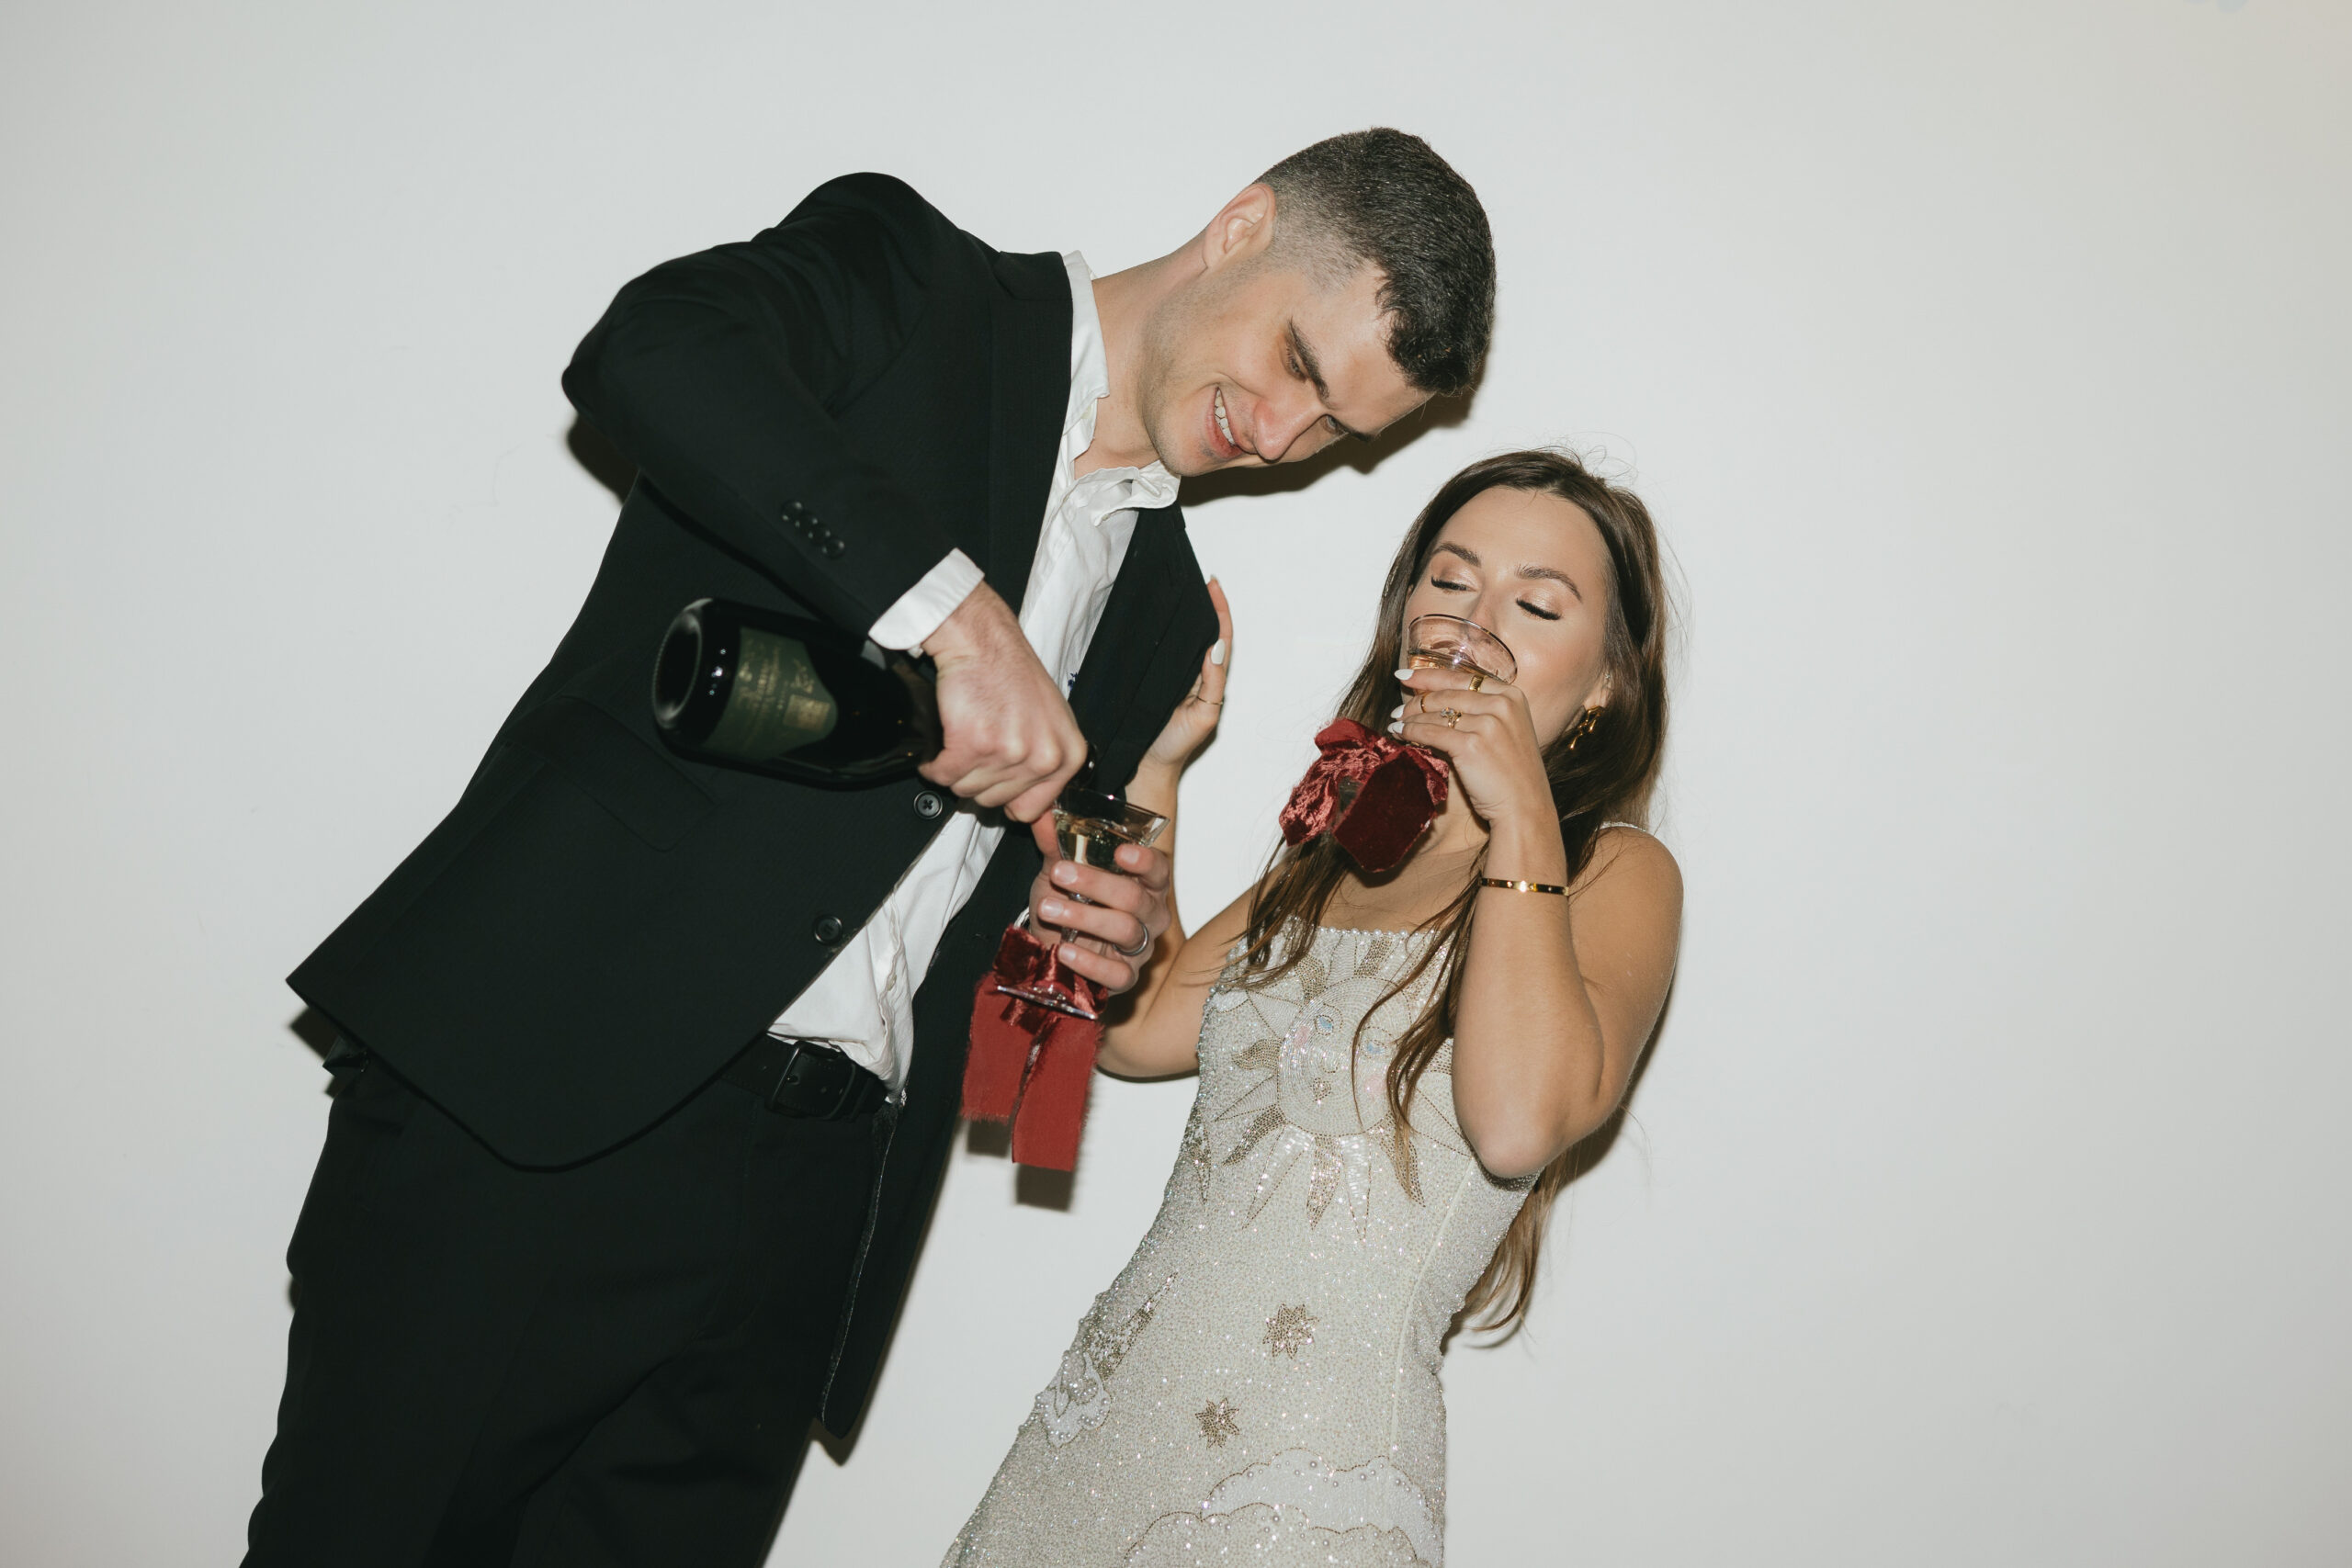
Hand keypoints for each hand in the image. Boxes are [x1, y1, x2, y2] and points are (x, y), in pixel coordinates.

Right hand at [919, 583, 1086, 821]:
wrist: (983, 642)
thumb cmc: (1012, 675)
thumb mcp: (1050, 722)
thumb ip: (1047, 768)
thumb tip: (1037, 817)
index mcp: (1067, 756)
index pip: (1030, 810)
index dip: (1006, 797)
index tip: (995, 781)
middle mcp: (1043, 758)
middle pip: (994, 802)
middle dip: (978, 779)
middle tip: (978, 746)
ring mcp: (1009, 752)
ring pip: (965, 789)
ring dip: (955, 769)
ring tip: (962, 738)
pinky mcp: (972, 745)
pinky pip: (942, 774)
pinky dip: (933, 764)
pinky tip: (942, 744)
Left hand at [1023, 817, 1171, 996]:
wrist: (1047, 945)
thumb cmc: (1066, 903)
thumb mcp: (1057, 871)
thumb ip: (1055, 845)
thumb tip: (1042, 814)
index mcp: (1144, 883)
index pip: (1159, 870)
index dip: (1145, 861)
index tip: (1120, 852)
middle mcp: (1150, 915)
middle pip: (1136, 898)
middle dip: (1097, 884)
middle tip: (1060, 873)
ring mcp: (1140, 949)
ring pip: (1126, 931)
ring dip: (1084, 917)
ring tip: (1048, 909)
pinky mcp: (1126, 978)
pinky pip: (1118, 974)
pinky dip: (1090, 963)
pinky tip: (1065, 951)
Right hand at [1138, 578, 1233, 776]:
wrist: (1145, 765)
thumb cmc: (1175, 745)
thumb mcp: (1203, 716)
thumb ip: (1211, 683)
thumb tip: (1215, 647)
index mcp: (1208, 679)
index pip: (1218, 638)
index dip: (1219, 611)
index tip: (1213, 585)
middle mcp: (1193, 673)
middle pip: (1203, 632)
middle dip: (1204, 604)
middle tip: (1198, 576)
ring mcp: (1174, 675)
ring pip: (1183, 638)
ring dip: (1184, 614)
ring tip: (1183, 587)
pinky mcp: (1153, 678)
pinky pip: (1162, 649)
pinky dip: (1164, 630)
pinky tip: (1158, 615)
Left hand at [1390, 666, 1556, 829]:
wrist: (1525, 808)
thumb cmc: (1514, 774)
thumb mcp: (1509, 731)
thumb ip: (1484, 712)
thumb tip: (1440, 701)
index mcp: (1511, 696)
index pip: (1463, 678)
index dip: (1430, 674)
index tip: (1408, 675)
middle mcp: (1501, 705)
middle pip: (1446, 693)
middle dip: (1416, 699)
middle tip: (1398, 707)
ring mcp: (1487, 724)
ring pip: (1436, 713)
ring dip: (1410, 718)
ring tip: (1397, 722)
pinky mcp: (1470, 746)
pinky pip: (1430, 733)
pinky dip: (1411, 733)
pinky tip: (1400, 734)